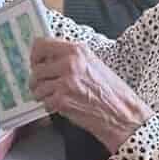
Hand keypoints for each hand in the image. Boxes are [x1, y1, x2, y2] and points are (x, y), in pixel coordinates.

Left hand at [30, 36, 153, 153]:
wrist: (123, 114)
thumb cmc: (112, 91)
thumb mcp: (93, 63)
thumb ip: (70, 57)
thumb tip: (48, 56)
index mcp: (77, 51)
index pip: (41, 45)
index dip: (35, 55)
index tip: (36, 62)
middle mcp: (69, 63)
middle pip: (36, 69)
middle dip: (38, 79)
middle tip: (45, 85)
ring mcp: (65, 82)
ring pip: (37, 86)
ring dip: (42, 94)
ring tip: (54, 96)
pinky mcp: (62, 100)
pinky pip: (44, 101)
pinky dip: (50, 106)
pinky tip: (62, 106)